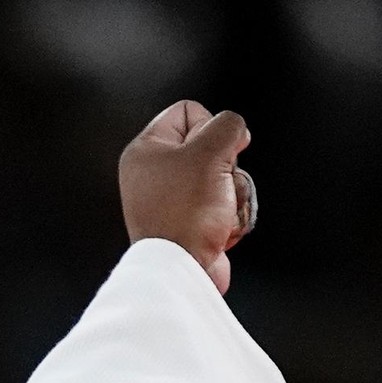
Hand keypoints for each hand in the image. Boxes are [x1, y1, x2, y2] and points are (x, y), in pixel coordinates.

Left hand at [117, 100, 253, 295]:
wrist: (182, 271)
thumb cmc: (187, 213)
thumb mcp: (211, 151)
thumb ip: (228, 125)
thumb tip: (235, 130)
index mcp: (145, 150)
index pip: (188, 111)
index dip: (212, 125)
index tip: (219, 148)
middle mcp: (153, 174)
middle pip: (210, 147)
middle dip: (226, 166)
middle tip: (219, 184)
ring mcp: (171, 202)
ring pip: (222, 178)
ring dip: (233, 194)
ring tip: (222, 211)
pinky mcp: (188, 225)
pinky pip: (222, 207)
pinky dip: (229, 217)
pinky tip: (221, 230)